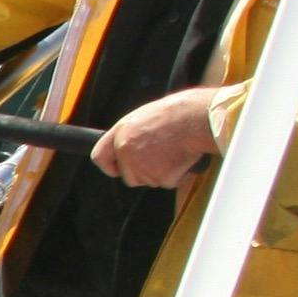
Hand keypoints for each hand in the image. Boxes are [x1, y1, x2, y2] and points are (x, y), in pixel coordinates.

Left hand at [92, 88, 219, 188]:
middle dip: (141, 172)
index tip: (116, 168)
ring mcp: (143, 167)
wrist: (197, 118)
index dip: (109, 166)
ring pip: (148, 181)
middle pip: (129, 176)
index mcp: (121, 134)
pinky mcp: (161, 177)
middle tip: (159, 156)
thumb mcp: (142, 117)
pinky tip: (181, 157)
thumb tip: (124, 150)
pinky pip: (167, 182)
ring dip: (160, 172)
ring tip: (172, 150)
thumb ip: (129, 136)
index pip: (100, 157)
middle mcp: (127, 152)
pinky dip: (176, 175)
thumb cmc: (175, 114)